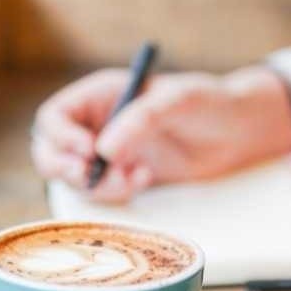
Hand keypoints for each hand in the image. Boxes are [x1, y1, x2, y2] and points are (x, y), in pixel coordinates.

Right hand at [32, 67, 290, 202]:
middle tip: (93, 179)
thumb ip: (140, 120)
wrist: (238, 133)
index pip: (55, 118)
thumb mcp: (178, 102)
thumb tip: (102, 151)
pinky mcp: (125, 175)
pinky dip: (116, 194)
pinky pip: (103, 192)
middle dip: (66, 169)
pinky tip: (145, 179)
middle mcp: (99, 124)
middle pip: (52, 151)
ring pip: (75, 178)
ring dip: (97, 186)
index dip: (61, 139)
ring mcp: (111, 152)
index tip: (90, 154)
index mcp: (101, 95)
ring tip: (133, 179)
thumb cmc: (210, 104)